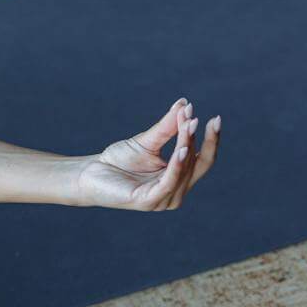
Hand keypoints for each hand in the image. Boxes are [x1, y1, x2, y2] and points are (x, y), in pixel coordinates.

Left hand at [73, 97, 220, 210]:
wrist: (89, 174)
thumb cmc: (117, 160)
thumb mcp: (147, 141)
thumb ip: (167, 127)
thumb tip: (185, 104)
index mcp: (178, 179)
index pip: (202, 159)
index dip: (211, 140)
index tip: (216, 118)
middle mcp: (176, 192)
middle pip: (196, 164)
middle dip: (201, 140)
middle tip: (200, 118)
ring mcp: (164, 199)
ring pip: (184, 170)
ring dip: (187, 145)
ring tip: (189, 124)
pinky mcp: (150, 202)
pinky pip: (169, 182)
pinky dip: (177, 165)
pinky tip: (182, 149)